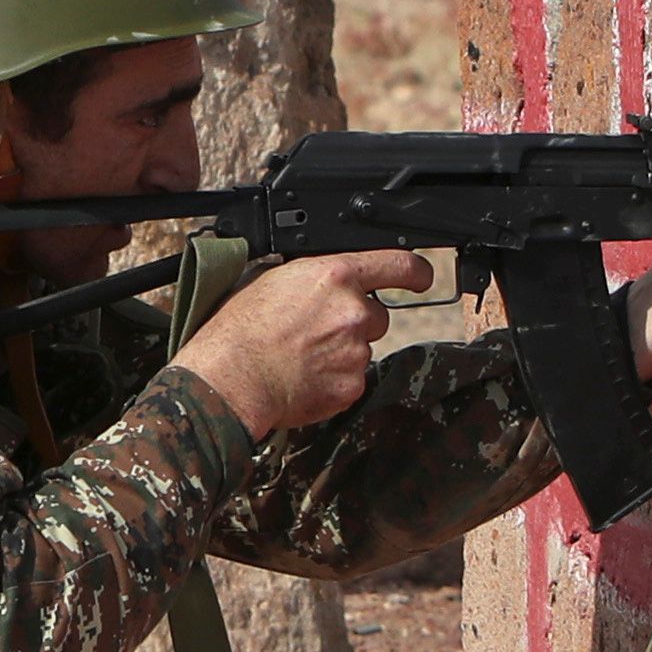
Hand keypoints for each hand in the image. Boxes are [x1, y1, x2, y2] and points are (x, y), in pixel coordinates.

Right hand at [170, 247, 432, 439]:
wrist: (230, 378)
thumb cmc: (238, 329)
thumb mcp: (270, 279)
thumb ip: (311, 276)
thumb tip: (321, 280)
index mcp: (334, 276)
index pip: (397, 264)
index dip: (415, 271)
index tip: (421, 276)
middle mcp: (353, 311)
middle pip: (376, 315)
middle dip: (355, 323)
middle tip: (316, 331)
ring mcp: (356, 351)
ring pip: (362, 349)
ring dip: (341, 352)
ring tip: (300, 357)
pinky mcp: (351, 386)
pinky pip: (352, 380)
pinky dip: (333, 381)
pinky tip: (303, 377)